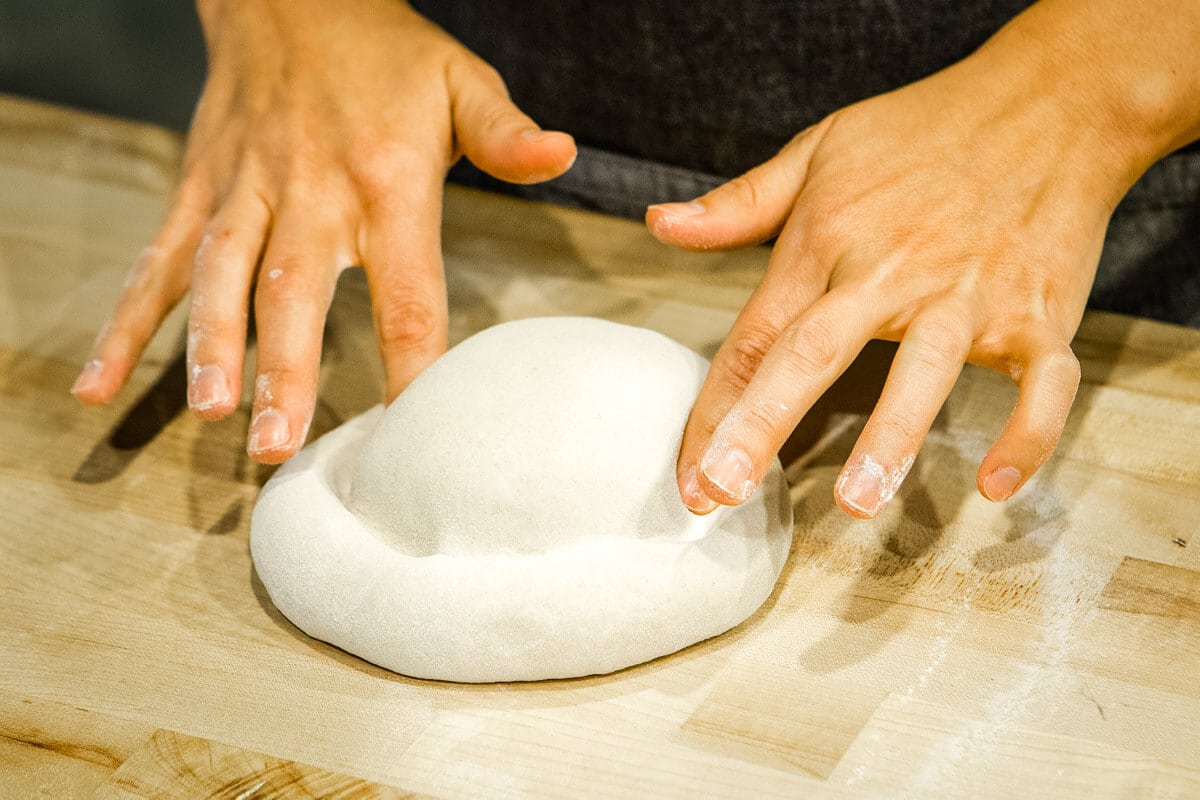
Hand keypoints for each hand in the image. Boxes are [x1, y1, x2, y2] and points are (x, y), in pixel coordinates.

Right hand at [70, 0, 574, 462]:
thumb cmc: (385, 52)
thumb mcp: (460, 79)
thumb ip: (504, 132)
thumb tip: (562, 154)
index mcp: (385, 182)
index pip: (406, 291)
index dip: (412, 365)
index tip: (412, 434)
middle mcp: (309, 192)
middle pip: (296, 293)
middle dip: (286, 371)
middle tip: (278, 445)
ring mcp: (244, 191)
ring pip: (220, 278)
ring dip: (211, 349)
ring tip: (211, 412)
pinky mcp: (199, 188)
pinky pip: (159, 260)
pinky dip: (128, 324)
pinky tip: (104, 384)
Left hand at [648, 7, 1161, 517]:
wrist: (1052, 100)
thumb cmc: (924, 131)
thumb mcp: (820, 149)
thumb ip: (740, 202)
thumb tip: (660, 223)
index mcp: (827, 242)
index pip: (756, 336)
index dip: (715, 409)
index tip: (689, 477)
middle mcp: (891, 273)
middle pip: (814, 353)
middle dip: (764, 424)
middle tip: (725, 492)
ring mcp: (970, 294)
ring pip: (924, 370)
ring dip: (891, 437)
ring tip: (859, 502)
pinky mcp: (1040, 311)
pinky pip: (1040, 382)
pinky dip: (1027, 433)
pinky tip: (997, 484)